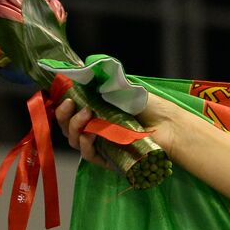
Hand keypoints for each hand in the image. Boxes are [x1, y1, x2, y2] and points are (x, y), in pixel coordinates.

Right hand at [55, 90, 185, 170]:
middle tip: (72, 104)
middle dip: (63, 114)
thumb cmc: (150, 106)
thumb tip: (81, 69)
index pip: (70, 111)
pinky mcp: (111, 159)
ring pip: (74, 140)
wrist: (169, 125)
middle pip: (68, 127)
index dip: (61, 104)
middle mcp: (97, 129)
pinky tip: (89, 134)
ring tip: (86, 114)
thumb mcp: (121, 89)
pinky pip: (89, 155)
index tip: (63, 94)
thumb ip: (100, 83)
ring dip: (74, 127)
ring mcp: (103, 145)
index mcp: (96, 113)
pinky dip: (85, 144)